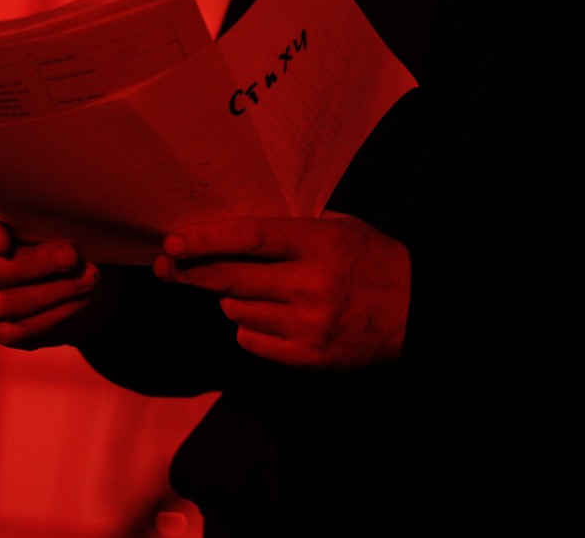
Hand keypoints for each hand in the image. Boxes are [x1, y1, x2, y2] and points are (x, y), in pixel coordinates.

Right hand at [0, 207, 109, 349]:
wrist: (80, 281)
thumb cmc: (66, 238)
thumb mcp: (58, 221)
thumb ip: (49, 217)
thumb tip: (66, 218)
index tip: (4, 238)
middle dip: (35, 263)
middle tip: (72, 255)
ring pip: (7, 303)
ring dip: (54, 290)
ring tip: (88, 278)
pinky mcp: (3, 331)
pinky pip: (23, 328)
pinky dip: (57, 313)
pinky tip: (82, 298)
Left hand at [153, 213, 408, 368]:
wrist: (416, 310)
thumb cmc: (371, 259)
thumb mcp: (338, 227)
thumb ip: (289, 230)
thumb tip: (227, 234)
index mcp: (318, 244)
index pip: (249, 238)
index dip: (206, 240)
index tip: (173, 241)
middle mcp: (309, 285)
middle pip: (231, 279)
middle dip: (193, 272)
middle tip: (168, 266)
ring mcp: (307, 325)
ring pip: (238, 311)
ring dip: (232, 298)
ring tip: (253, 289)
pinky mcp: (307, 357)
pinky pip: (252, 341)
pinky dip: (249, 326)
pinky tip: (267, 315)